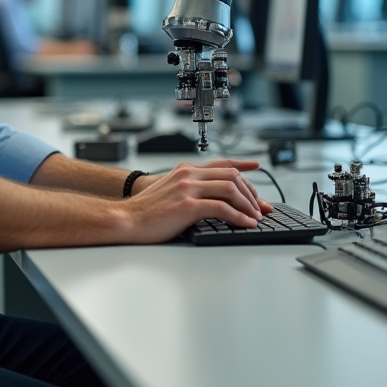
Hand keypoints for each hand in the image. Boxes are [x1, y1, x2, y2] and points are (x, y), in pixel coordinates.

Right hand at [120, 159, 271, 243]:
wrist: (126, 219)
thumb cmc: (146, 211)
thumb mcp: (170, 192)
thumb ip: (189, 189)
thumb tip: (211, 201)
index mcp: (185, 170)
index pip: (221, 163)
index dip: (242, 164)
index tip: (257, 166)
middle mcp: (188, 175)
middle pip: (231, 175)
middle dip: (251, 192)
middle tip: (260, 207)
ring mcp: (188, 188)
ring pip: (230, 189)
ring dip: (248, 204)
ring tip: (255, 217)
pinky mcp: (187, 206)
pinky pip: (222, 208)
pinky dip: (238, 217)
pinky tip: (245, 224)